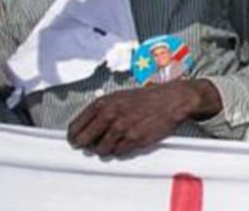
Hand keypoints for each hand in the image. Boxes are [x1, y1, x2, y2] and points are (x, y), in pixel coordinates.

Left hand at [67, 80, 218, 156]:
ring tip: (114, 142)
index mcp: (103, 103)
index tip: (76, 140)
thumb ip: (102, 110)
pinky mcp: (134, 139)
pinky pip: (118, 152)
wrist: (173, 99)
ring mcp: (122, 128)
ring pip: (100, 150)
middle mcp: (110, 115)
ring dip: (105, 149)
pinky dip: (120, 150)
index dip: (74, 136)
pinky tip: (127, 141)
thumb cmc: (149, 98)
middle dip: (86, 145)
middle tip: (92, 145)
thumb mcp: (120, 96)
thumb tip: (87, 127)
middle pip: (83, 141)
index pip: (76, 127)